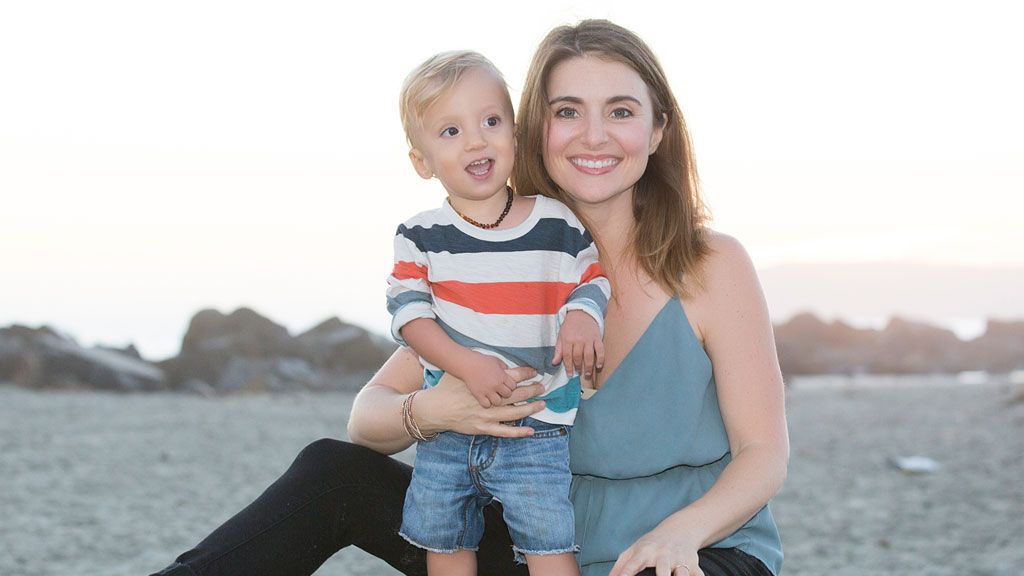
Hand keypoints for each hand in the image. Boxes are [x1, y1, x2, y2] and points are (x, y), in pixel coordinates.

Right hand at [415, 368, 546, 437]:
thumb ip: (479, 368)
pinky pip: (504, 431)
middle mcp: (489, 399)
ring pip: (514, 411)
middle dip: (532, 389)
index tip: (535, 372)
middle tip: (543, 386)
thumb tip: (497, 363)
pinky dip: (518, 431)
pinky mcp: (484, 428)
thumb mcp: (463, 372)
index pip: (511, 377)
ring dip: (530, 407)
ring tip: (542, 404)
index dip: (525, 373)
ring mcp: (487, 415)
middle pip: (517, 393)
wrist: (436, 408)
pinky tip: (531, 431)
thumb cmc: (447, 387)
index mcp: (485, 384)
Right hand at [460, 352, 518, 406]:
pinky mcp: (478, 395)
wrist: (467, 364)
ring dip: (496, 399)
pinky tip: (485, 398)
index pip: (513, 386)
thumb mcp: (496, 361)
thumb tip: (509, 371)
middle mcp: (496, 384)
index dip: (510, 386)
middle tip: (500, 391)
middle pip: (507, 395)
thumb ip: (504, 367)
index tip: (506, 385)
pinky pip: (486, 405)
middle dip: (505, 393)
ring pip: (498, 402)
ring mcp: (487, 390)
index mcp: (502, 376)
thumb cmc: (481, 361)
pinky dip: (486, 403)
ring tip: (492, 395)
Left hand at [553, 310, 604, 380]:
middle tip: (579, 373)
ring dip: (588, 367)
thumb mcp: (561, 336)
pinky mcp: (597, 338)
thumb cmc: (569, 326)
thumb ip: (558, 350)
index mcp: (567, 339)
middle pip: (578, 357)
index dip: (568, 367)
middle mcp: (578, 340)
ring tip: (587, 374)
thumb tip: (554, 363)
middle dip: (578, 367)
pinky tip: (598, 366)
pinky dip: (600, 359)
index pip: (567, 356)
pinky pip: (600, 350)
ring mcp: (588, 339)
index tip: (569, 375)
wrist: (581, 313)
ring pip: (589, 356)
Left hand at [610, 526, 703, 575]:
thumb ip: (620, 566)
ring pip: (682, 573)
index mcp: (645, 551)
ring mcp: (679, 558)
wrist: (680, 530)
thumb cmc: (652, 544)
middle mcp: (663, 554)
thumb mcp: (634, 550)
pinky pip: (698, 574)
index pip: (633, 564)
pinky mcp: (693, 563)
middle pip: (663, 569)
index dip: (626, 573)